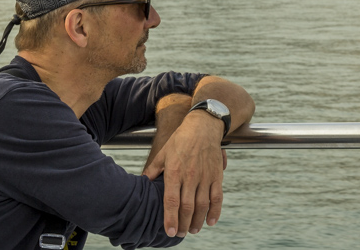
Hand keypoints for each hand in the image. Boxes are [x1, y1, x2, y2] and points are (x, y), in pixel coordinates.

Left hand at [142, 111, 225, 236]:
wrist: (203, 126)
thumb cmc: (181, 139)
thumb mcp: (164, 152)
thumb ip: (154, 169)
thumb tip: (143, 181)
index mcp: (174, 172)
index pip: (172, 201)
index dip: (170, 218)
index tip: (170, 232)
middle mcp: (190, 176)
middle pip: (187, 207)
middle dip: (183, 224)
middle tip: (180, 233)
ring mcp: (205, 177)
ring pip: (202, 205)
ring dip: (197, 221)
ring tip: (192, 230)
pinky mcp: (217, 176)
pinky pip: (217, 198)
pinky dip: (215, 212)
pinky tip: (210, 221)